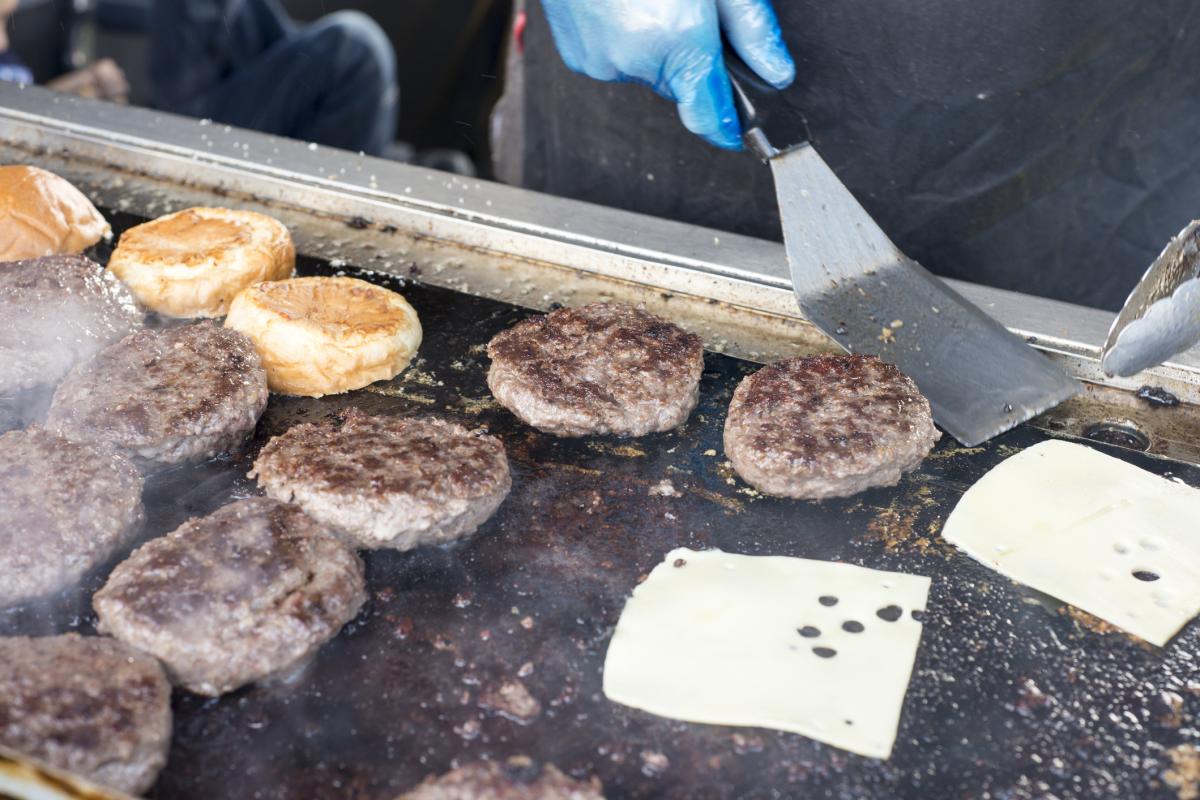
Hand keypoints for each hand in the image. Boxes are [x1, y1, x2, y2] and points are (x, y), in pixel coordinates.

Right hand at [540, 0, 793, 149]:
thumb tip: (776, 71)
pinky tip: (624, 5)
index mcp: (678, 38)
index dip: (729, 128)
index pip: (709, 118)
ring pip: (648, 71)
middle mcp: (636, 58)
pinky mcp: (579, 57)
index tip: (738, 132)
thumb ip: (751, 27)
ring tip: (651, 1)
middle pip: (681, 85)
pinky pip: (617, 61)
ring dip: (656, 46)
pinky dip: (626, 39)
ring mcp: (602, 60)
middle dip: (691, 57)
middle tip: (687, 13)